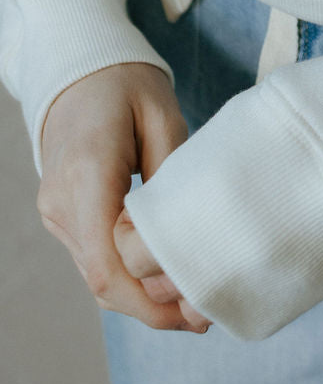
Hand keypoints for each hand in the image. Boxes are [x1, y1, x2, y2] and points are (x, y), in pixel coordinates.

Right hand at [37, 61, 210, 332]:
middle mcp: (62, 201)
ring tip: (194, 303)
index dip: (148, 298)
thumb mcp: (162, 114)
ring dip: (141, 296)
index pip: (107, 262)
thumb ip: (172, 173)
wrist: (79, 69)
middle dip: (152, 307)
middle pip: (102, 280)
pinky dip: (127, 276)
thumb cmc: (126, 84)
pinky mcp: (62, 214)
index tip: (193, 309)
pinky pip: (93, 258)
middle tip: (205, 315)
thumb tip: (189, 234)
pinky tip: (165, 277)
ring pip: (96, 276)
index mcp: (88, 172)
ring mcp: (56, 211)